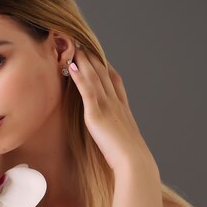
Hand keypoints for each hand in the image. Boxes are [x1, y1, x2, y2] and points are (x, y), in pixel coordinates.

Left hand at [68, 47, 155, 172]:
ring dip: (84, 60)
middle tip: (83, 45)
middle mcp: (116, 103)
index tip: (101, 58)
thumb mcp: (125, 142)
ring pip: (95, 77)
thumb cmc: (130, 158)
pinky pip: (87, 89)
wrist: (133, 161)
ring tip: (74, 47)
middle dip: (94, 58)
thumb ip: (118, 135)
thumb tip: (116, 139)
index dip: (107, 68)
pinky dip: (79, 76)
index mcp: (123, 109)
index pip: (116, 82)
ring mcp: (107, 106)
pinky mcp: (97, 113)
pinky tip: (72, 65)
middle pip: (104, 74)